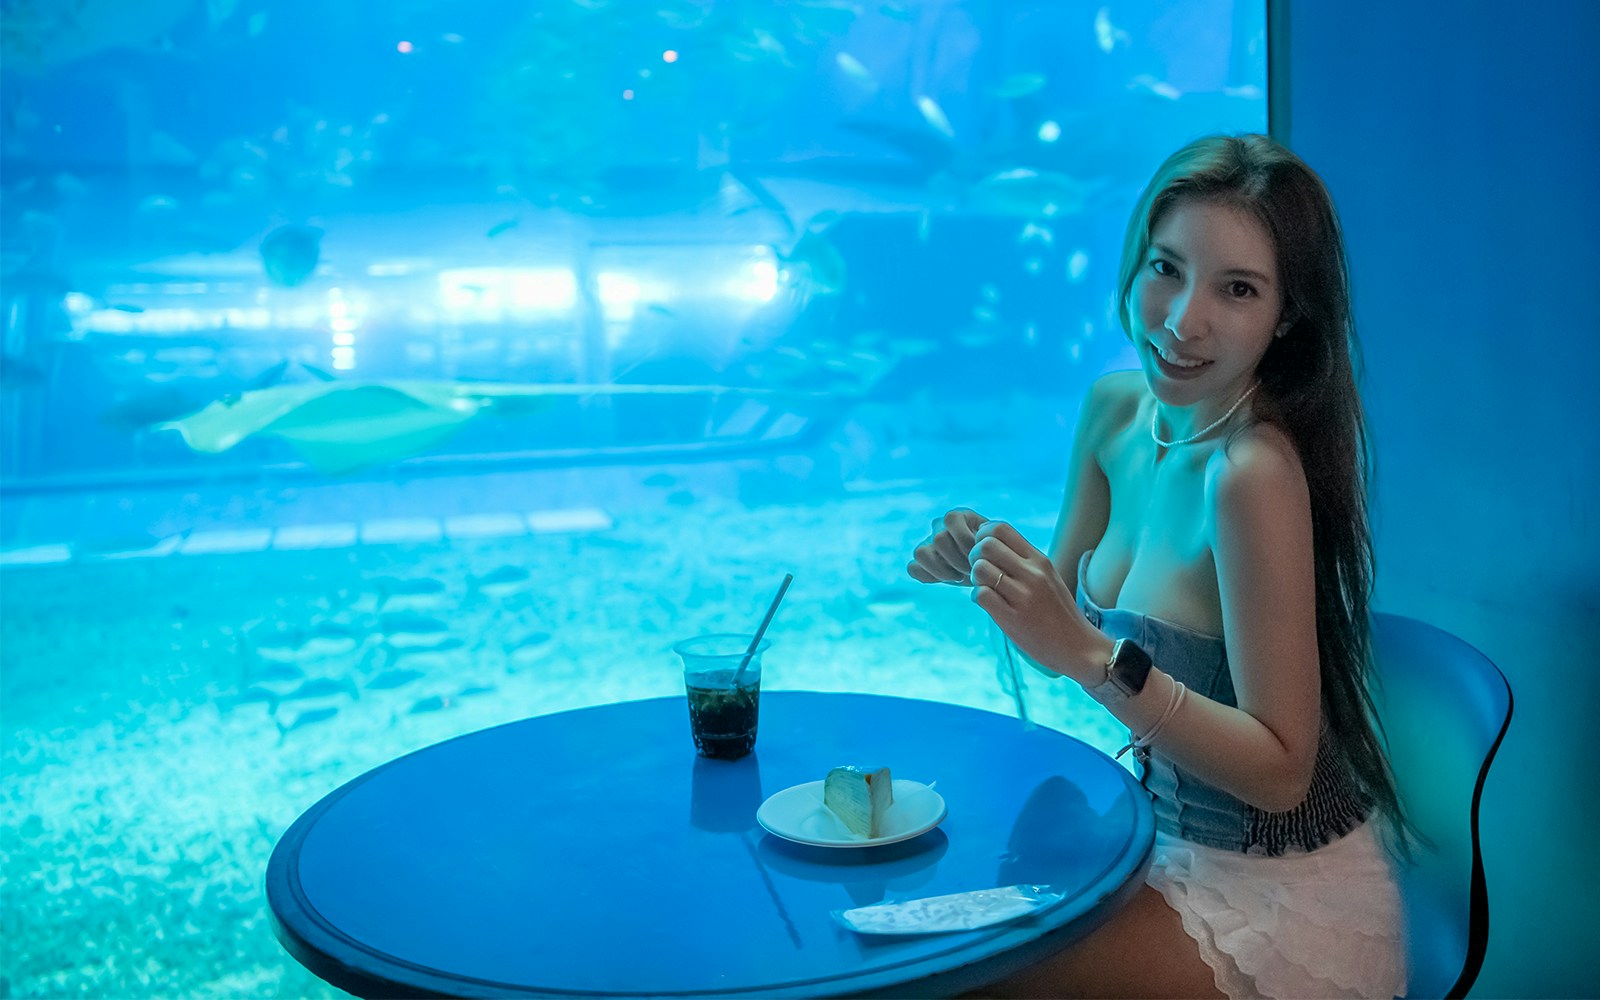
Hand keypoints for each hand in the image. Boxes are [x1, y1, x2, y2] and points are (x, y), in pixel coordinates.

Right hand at [907, 508, 987, 584]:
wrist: (988, 568)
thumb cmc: (994, 555)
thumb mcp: (997, 542)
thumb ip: (990, 537)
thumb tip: (979, 536)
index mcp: (957, 516)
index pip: (951, 519)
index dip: (966, 541)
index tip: (979, 557)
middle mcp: (939, 526)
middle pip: (938, 539)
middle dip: (958, 559)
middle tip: (971, 570)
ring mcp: (927, 543)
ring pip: (920, 553)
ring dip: (942, 570)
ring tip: (960, 577)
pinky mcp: (920, 562)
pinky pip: (913, 568)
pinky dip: (929, 576)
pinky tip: (948, 579)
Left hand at [967, 520, 1109, 684]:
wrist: (1079, 647)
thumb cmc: (1058, 612)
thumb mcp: (1048, 577)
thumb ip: (1024, 560)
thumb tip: (988, 542)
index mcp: (1040, 560)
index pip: (1000, 528)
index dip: (983, 536)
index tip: (986, 552)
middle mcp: (1033, 573)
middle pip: (986, 544)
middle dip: (974, 556)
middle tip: (982, 572)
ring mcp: (1023, 596)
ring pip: (980, 568)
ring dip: (975, 578)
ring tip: (986, 588)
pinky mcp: (1013, 618)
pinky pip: (981, 595)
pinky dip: (978, 598)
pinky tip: (989, 604)